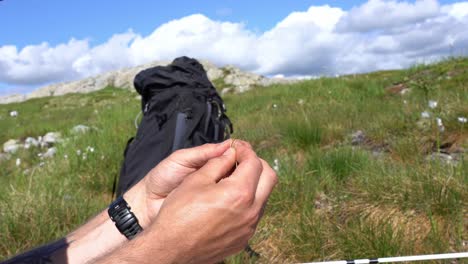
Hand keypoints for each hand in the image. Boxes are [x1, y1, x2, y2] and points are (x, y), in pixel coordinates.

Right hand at [136, 140, 277, 262]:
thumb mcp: (196, 180)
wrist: (170, 249)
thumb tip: (230, 153)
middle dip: (257, 164)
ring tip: (232, 179)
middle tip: (240, 160)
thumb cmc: (178, 214)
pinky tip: (228, 200)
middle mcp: (250, 211)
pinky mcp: (244, 238)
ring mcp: (249, 227)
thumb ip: (218, 163)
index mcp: (239, 193)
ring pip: (263, 197)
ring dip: (253, 183)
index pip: (254, 162)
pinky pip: (253, 214)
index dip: (245, 150)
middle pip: (269, 177)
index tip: (236, 147)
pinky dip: (247, 202)